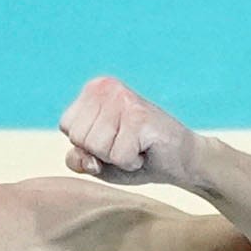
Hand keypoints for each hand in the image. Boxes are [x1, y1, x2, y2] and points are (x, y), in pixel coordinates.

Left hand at [57, 77, 201, 188]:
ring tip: (136, 147)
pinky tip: (146, 150)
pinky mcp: (139, 116)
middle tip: (128, 145)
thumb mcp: (99, 162)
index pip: (67, 127)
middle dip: (102, 153)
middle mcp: (106, 87)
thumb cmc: (138, 158)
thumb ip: (79, 159)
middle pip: (79, 138)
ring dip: (118, 159)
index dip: (88, 146)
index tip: (114, 140)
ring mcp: (123, 99)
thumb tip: (86, 159)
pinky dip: (132, 163)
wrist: (183, 160)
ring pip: (97, 148)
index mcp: (94, 89)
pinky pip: (118, 157)